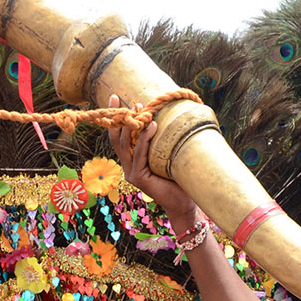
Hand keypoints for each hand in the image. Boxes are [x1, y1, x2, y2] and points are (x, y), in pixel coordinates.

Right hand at [107, 95, 200, 226]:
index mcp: (132, 159)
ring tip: (141, 108)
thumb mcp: (168, 153)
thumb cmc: (178, 177)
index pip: (120, 135)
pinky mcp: (138, 178)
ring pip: (126, 144)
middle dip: (116, 116)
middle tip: (116, 97)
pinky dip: (145, 139)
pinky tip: (152, 125)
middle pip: (116, 137)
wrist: (184, 203)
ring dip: (132, 125)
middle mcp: (128, 165)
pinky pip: (139, 154)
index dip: (117, 117)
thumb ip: (161, 138)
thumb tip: (164, 113)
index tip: (116, 97)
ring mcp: (131, 172)